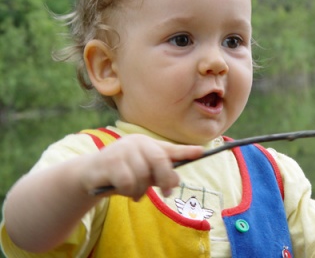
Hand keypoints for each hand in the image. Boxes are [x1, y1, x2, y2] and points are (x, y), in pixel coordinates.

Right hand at [80, 134, 203, 199]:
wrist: (89, 175)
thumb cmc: (122, 172)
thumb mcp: (143, 172)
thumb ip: (159, 174)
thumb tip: (175, 180)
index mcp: (147, 143)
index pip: (170, 148)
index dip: (186, 151)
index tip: (202, 152)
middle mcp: (136, 142)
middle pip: (159, 161)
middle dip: (166, 178)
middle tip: (167, 193)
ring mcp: (122, 150)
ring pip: (143, 175)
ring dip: (141, 190)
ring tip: (136, 194)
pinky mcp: (109, 162)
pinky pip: (127, 182)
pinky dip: (129, 191)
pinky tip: (125, 192)